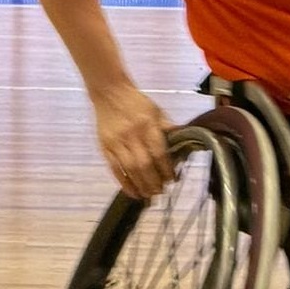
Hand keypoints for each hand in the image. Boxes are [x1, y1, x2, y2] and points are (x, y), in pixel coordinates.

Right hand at [92, 84, 175, 199]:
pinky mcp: (105, 147)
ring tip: (149, 195)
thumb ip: (168, 128)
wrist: (110, 93)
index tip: (172, 180)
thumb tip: (183, 144)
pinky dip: (124, 183)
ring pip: (129, 170)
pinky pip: (114, 169)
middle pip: (144, 165)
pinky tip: (132, 192)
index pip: (159, 152)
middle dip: (154, 182)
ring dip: (140, 186)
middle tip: (161, 191)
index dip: (166, 170)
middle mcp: (132, 135)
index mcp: (147, 125)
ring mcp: (116, 143)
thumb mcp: (156, 111)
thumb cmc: (136, 102)